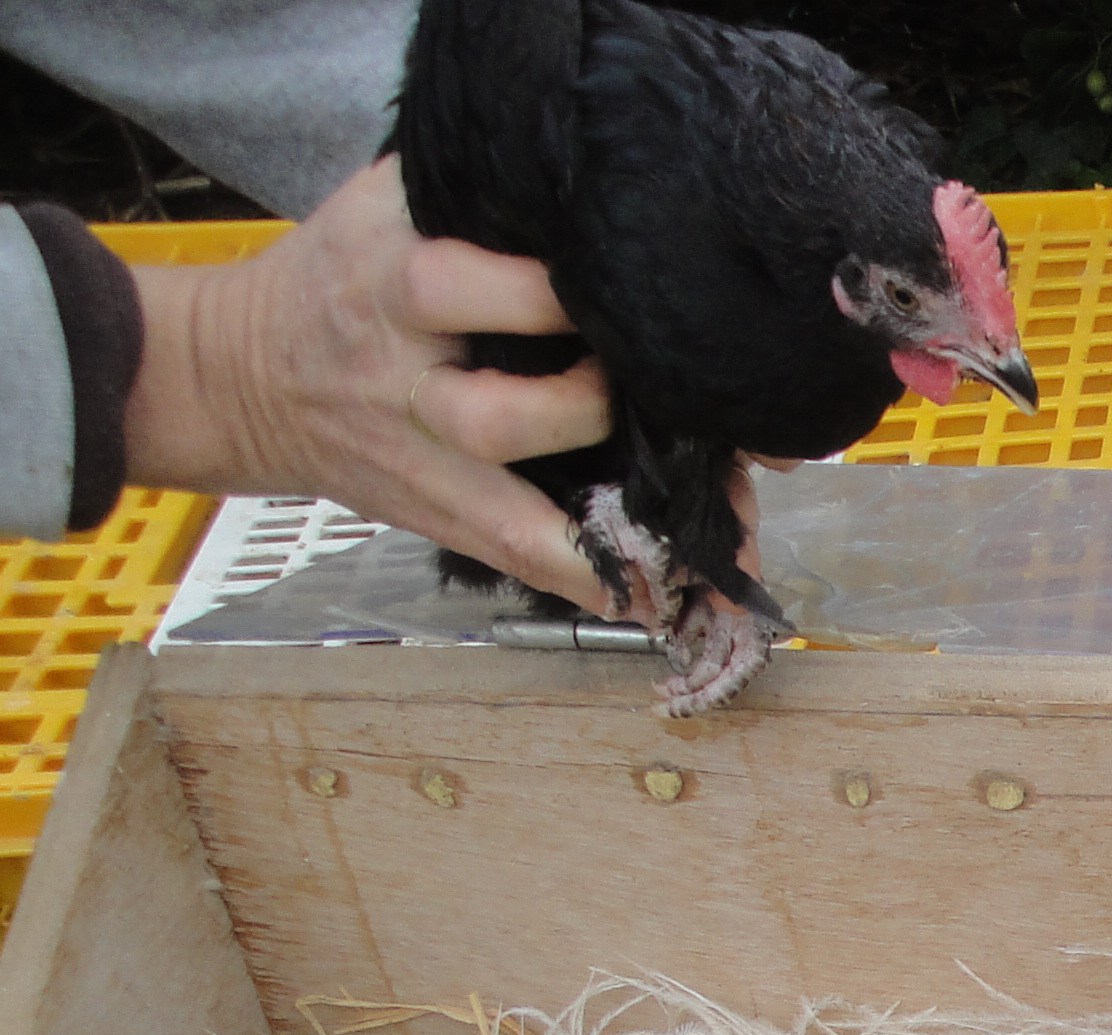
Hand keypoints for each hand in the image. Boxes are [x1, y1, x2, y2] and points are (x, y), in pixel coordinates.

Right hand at [120, 158, 618, 610]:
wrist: (240, 371)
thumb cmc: (341, 276)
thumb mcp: (384, 207)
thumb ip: (471, 192)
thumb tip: (583, 179)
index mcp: (389, 284)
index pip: (455, 286)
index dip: (543, 296)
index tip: (618, 289)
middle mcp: (403, 381)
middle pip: (489, 417)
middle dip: (583, 412)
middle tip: (656, 395)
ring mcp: (421, 459)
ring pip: (504, 512)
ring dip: (602, 526)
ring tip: (687, 527)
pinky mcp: (436, 512)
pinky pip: (511, 555)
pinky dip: (583, 578)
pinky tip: (652, 592)